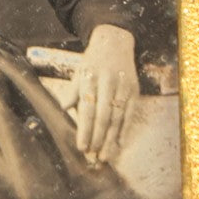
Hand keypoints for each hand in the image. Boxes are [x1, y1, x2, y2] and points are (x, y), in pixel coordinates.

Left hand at [52, 24, 137, 164]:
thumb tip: (64, 109)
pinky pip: (130, 114)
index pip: (87, 110)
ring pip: (118, 118)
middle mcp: (107, 83)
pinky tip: (120, 143)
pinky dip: (125, 130)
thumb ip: (73, 91)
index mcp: (89, 79)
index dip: (85, 130)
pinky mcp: (134, 90)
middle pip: (103, 116)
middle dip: (98, 138)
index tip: (81, 147)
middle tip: (93, 156)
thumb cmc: (92, 62)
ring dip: (112, 139)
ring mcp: (123, 87)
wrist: (114, 42)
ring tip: (105, 156)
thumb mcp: (78, 73)